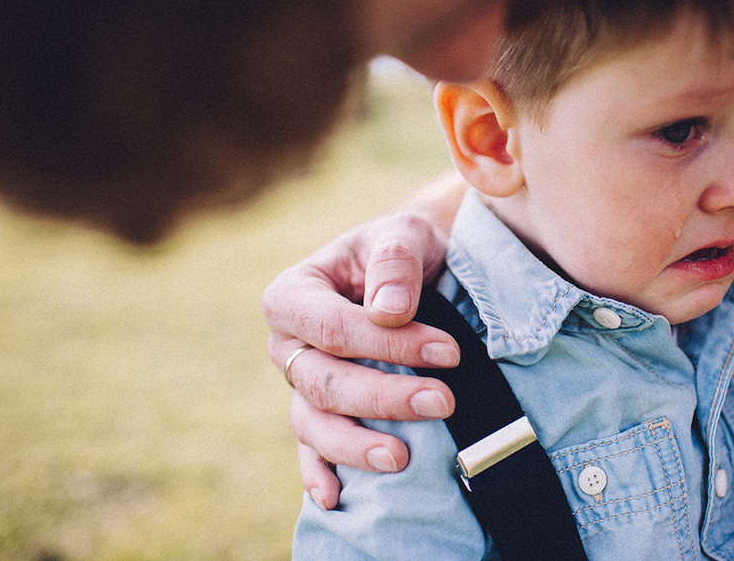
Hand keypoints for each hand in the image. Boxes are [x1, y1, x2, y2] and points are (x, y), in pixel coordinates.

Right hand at [264, 211, 458, 508]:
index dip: (385, 345)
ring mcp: (298, 381)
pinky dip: (318, 473)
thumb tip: (390, 310)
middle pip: (323, 382)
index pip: (331, 329)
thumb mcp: (403, 233)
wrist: (413, 265)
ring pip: (313, 422)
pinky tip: (336, 498)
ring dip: (356, 445)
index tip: (448, 352)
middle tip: (443, 401)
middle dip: (383, 397)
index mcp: (294, 293)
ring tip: (403, 458)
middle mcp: (286, 342)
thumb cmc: (403, 247)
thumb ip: (395, 261)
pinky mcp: (317, 410)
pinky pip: (310, 447)